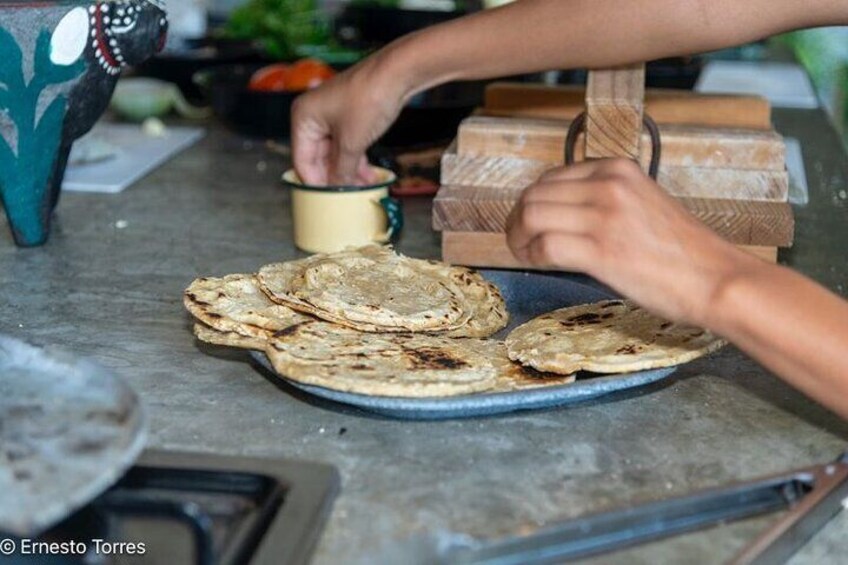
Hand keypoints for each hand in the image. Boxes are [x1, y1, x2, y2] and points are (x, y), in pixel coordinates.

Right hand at [291, 54, 408, 185]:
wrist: (396, 73)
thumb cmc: (368, 100)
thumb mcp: (352, 143)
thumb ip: (341, 170)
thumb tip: (337, 189)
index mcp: (303, 118)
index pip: (302, 161)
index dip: (315, 183)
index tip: (326, 202)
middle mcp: (313, 115)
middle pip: (317, 158)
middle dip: (333, 177)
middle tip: (344, 198)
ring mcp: (331, 115)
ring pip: (334, 152)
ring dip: (346, 171)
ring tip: (359, 190)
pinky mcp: (349, 115)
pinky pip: (346, 144)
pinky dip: (355, 159)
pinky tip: (367, 176)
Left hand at [506, 158, 761, 325]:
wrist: (717, 278)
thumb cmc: (684, 251)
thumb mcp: (643, 204)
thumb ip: (604, 201)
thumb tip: (562, 215)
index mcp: (618, 169)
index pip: (552, 177)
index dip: (532, 200)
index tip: (529, 221)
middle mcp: (608, 184)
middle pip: (534, 194)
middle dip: (517, 219)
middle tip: (517, 240)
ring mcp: (603, 215)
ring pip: (531, 216)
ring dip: (518, 237)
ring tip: (523, 253)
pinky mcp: (601, 250)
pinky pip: (544, 245)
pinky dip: (531, 255)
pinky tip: (536, 264)